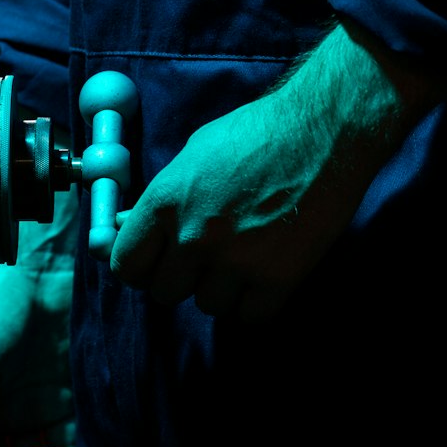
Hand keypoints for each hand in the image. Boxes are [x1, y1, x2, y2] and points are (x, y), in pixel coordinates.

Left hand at [111, 20, 439, 319]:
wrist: (324, 129)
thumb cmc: (255, 134)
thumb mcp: (191, 157)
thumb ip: (157, 200)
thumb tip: (122, 227)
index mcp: (163, 204)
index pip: (126, 266)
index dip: (141, 267)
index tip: (156, 263)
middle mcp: (192, 238)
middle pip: (164, 293)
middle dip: (182, 278)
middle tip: (205, 258)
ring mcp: (235, 261)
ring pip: (208, 306)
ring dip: (221, 289)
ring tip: (242, 257)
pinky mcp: (278, 277)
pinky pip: (250, 317)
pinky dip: (256, 303)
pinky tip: (264, 276)